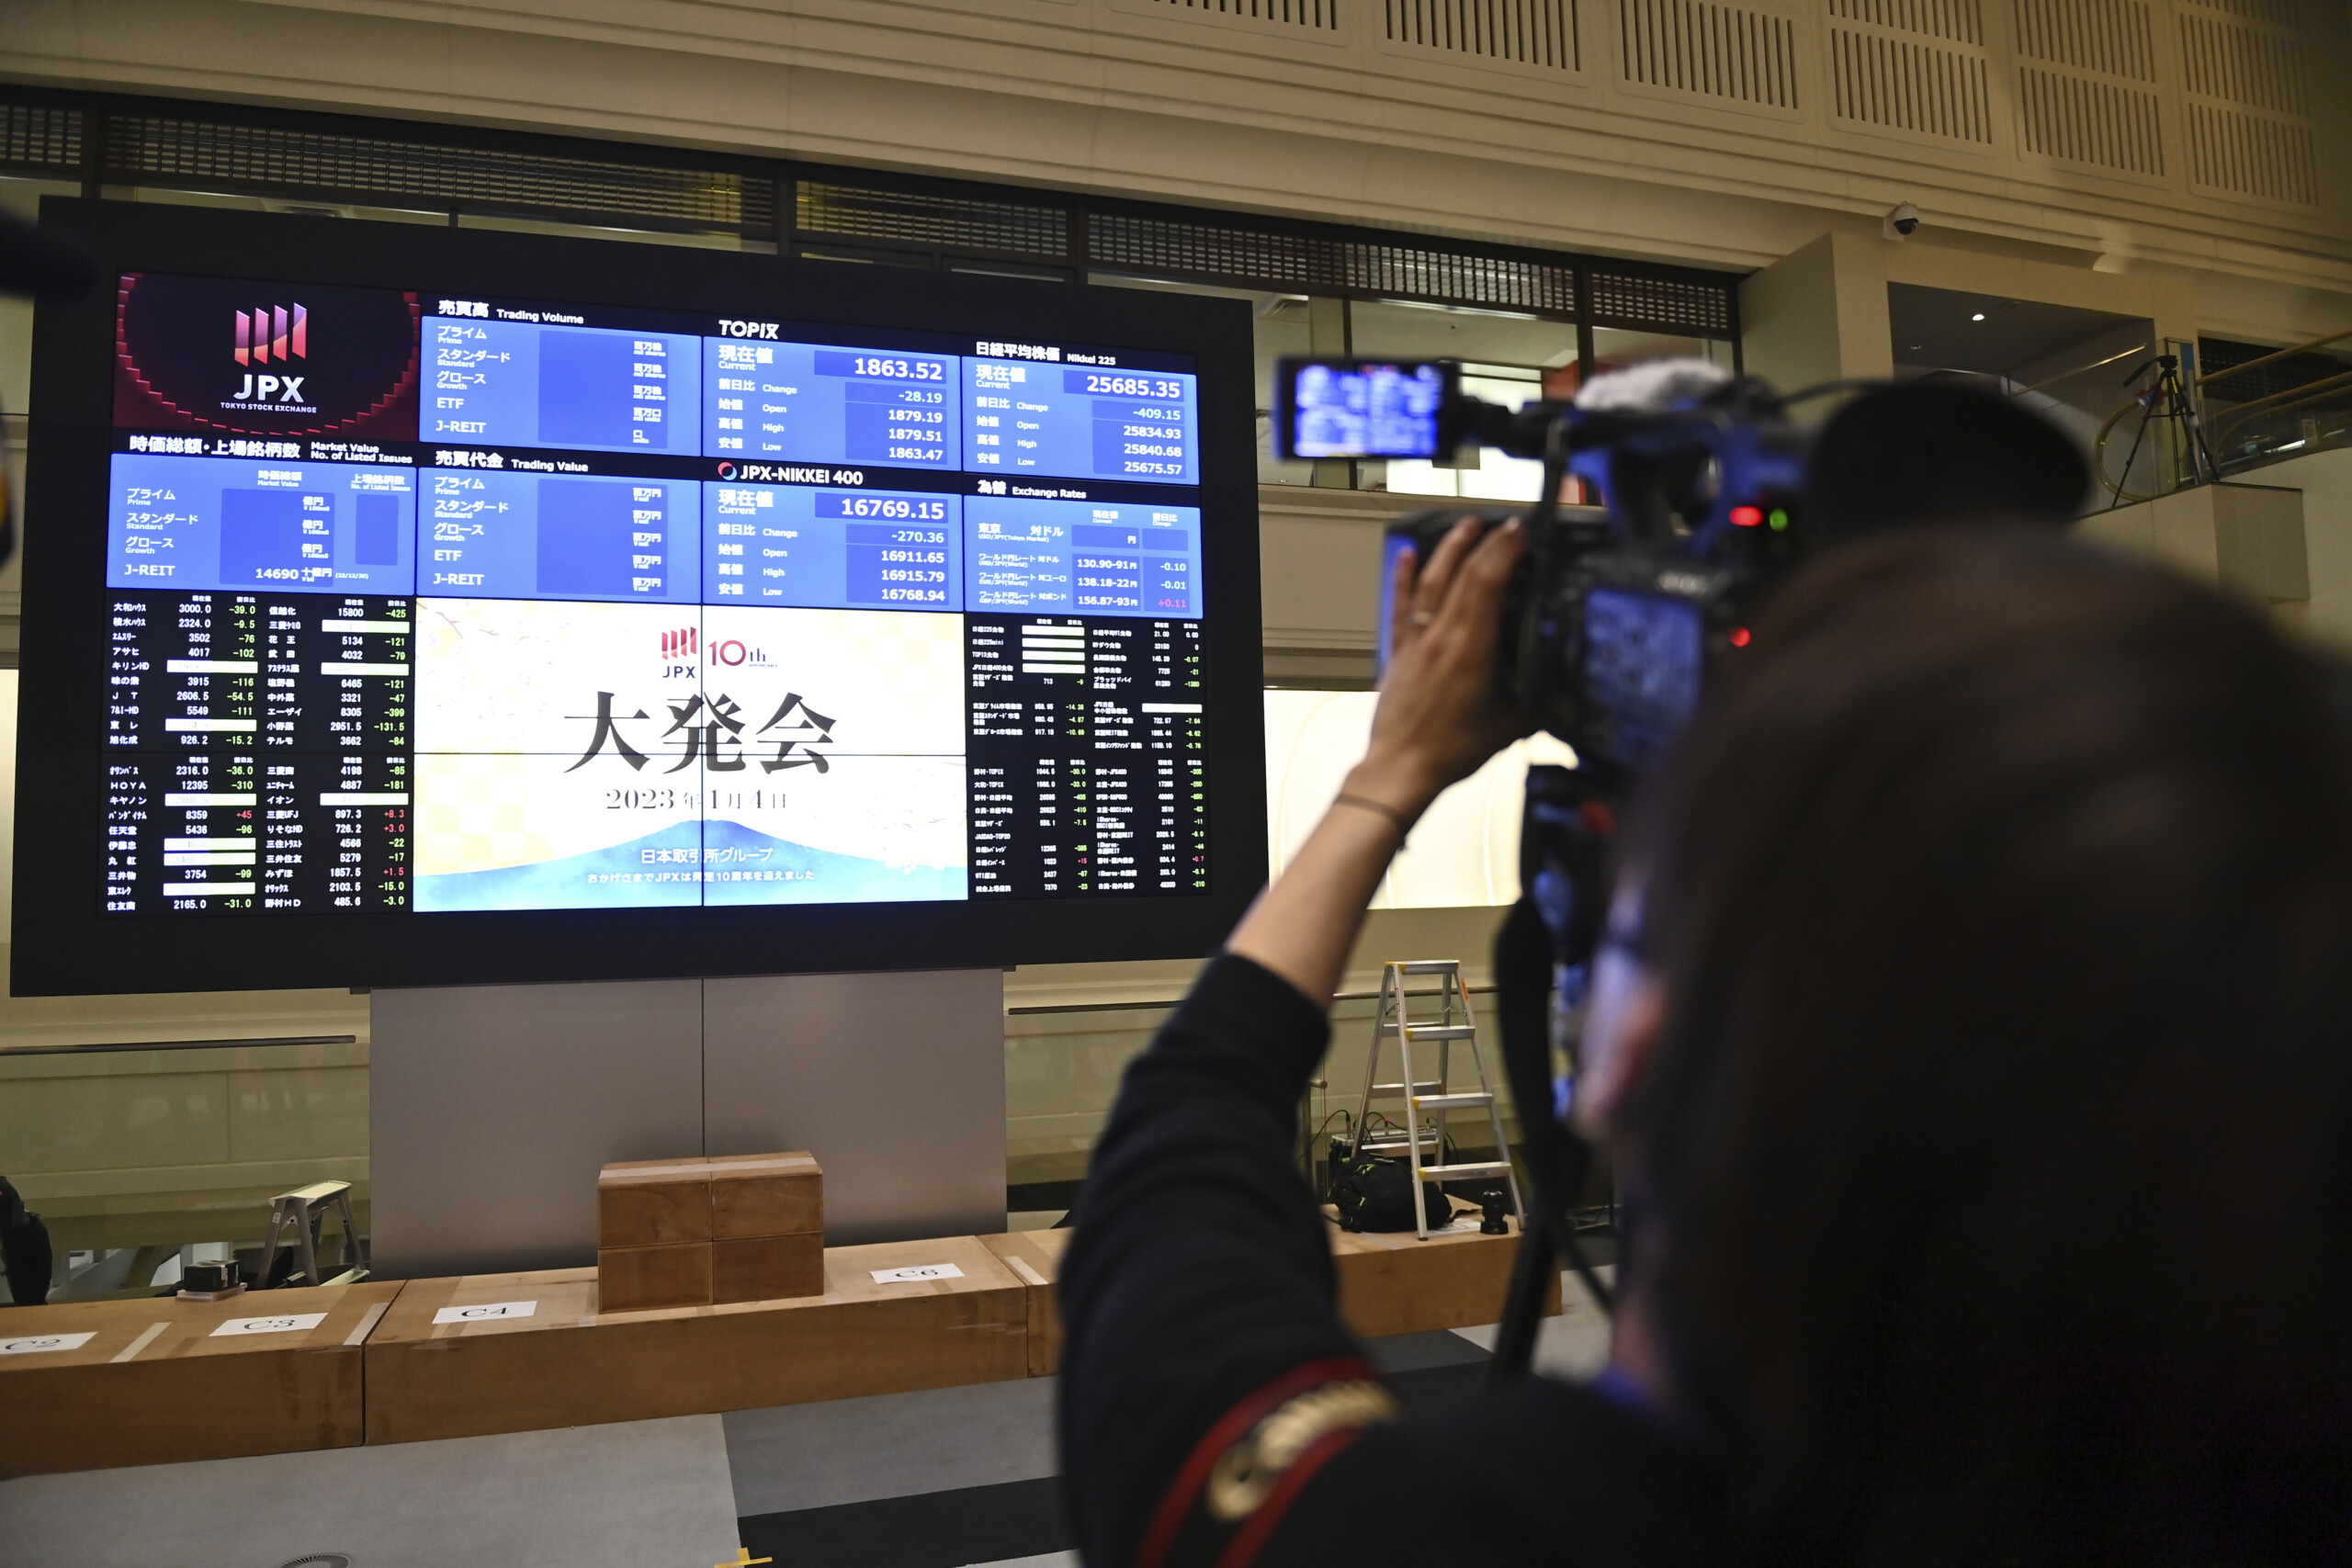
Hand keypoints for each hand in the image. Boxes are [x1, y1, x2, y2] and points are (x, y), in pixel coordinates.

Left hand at [1350, 514, 1530, 818]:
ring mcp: (1417, 640)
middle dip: (1489, 542)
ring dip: (1450, 548)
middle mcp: (1442, 636)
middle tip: (1508, 525)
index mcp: (1471, 650)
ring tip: (1467, 525)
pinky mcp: (1399, 651)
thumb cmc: (1450, 752)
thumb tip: (1565, 681)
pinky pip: (1402, 605)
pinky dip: (1405, 576)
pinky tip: (1407, 553)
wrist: (1402, 769)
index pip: (1489, 583)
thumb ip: (1540, 698)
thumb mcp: (1511, 725)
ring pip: (1432, 581)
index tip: (1523, 533)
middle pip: (1464, 574)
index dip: (1506, 551)